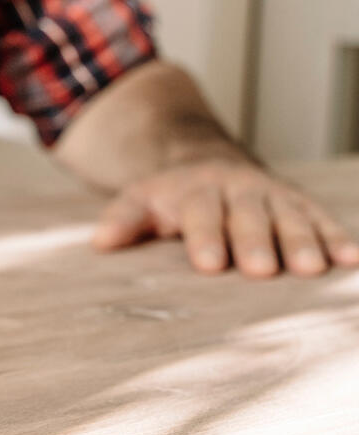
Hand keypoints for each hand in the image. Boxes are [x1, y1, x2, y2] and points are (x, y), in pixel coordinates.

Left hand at [92, 159, 358, 276]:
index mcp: (197, 189)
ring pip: (290, 217)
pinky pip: (322, 220)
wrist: (206, 163)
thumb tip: (101, 240)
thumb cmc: (170, 198)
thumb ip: (125, 219)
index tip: (209, 265)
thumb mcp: (141, 200)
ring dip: (303, 242)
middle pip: (249, 216)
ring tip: (312, 271)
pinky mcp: (300, 205)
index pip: (201, 214)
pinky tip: (351, 261)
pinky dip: (337, 238)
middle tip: (263, 271)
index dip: (206, 238)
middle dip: (257, 242)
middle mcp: (239, 190)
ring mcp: (273, 196)